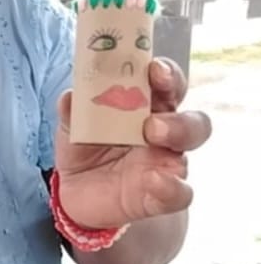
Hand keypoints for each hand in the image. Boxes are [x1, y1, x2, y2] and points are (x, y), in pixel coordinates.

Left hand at [54, 58, 211, 227]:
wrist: (76, 194)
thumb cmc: (84, 149)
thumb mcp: (72, 128)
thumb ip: (72, 111)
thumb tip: (70, 96)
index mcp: (145, 105)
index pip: (164, 81)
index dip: (165, 72)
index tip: (154, 68)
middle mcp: (164, 129)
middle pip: (188, 108)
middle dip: (176, 103)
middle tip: (151, 110)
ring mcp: (167, 161)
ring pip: (194, 138)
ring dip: (178, 131)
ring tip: (153, 133)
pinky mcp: (163, 194)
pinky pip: (180, 191)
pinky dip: (171, 187)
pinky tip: (154, 181)